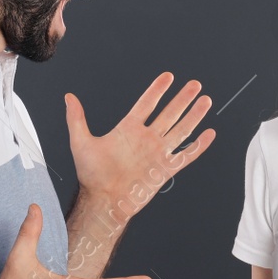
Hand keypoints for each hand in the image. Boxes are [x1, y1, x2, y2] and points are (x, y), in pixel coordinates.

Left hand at [65, 72, 215, 214]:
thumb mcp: (81, 142)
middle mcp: (145, 139)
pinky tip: (209, 134)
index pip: (147, 103)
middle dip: (183, 99)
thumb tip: (69, 98)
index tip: (168, 77)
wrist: (102, 201)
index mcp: (128, 129)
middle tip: (194, 85)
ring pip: (181, 130)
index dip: (157, 90)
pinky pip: (185, 156)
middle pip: (169, 113)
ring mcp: (157, 153)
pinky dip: (198, 146)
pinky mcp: (164, 170)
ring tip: (206, 100)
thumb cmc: (91, 176)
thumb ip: (76, 119)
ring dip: (194, 116)